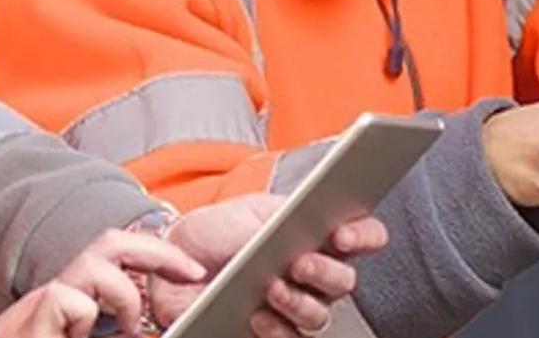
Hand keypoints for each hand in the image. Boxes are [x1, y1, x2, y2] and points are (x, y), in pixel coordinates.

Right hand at [0, 228, 205, 337]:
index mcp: (81, 298)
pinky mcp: (35, 319)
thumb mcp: (91, 337)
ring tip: (130, 329)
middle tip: (192, 272)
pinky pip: (72, 301)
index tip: (194, 272)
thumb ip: (119, 329)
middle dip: (157, 250)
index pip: (122, 256)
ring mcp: (46, 303)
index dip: (160, 255)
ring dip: (124, 295)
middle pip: (111, 242)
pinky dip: (88, 320)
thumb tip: (153, 328)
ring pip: (93, 264)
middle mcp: (63, 292)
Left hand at [150, 193, 388, 337]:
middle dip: (326, 271)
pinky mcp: (273, 332)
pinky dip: (277, 329)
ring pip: (319, 315)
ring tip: (272, 288)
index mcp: (316, 235)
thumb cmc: (215, 232)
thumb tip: (307, 226)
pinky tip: (258, 316)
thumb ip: (284, 219)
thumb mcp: (249, 212)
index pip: (364, 236)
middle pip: (345, 281)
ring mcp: (295, 306)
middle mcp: (313, 274)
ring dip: (298, 302)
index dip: (364, 235)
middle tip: (299, 262)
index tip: (343, 233)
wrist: (174, 265)